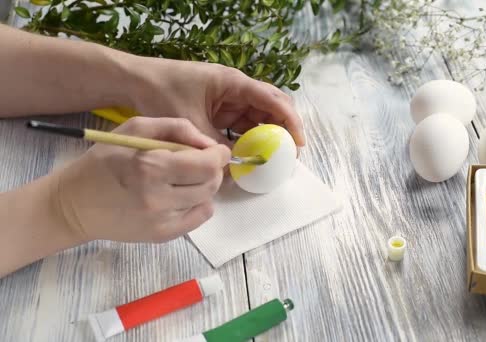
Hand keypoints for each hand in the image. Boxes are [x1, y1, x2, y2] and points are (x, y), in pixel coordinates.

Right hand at [55, 117, 230, 242]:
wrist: (74, 205)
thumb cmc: (103, 161)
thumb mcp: (133, 129)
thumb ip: (175, 127)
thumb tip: (208, 142)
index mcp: (149, 166)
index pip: (207, 164)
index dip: (219, 155)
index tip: (215, 150)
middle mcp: (157, 197)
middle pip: (211, 183)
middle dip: (213, 169)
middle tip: (201, 162)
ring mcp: (161, 220)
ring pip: (207, 199)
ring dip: (205, 186)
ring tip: (186, 178)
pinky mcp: (162, 235)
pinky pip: (200, 218)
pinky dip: (199, 204)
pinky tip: (181, 196)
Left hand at [124, 58, 305, 146]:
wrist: (135, 82)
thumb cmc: (161, 93)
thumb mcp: (191, 124)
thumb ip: (215, 147)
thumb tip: (235, 171)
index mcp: (234, 83)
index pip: (273, 100)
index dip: (290, 122)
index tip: (298, 144)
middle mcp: (237, 89)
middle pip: (272, 108)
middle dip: (284, 131)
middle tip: (289, 156)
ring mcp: (229, 99)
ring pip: (259, 118)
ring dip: (268, 137)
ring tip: (275, 160)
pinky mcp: (220, 110)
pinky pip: (242, 124)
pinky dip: (249, 139)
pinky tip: (252, 156)